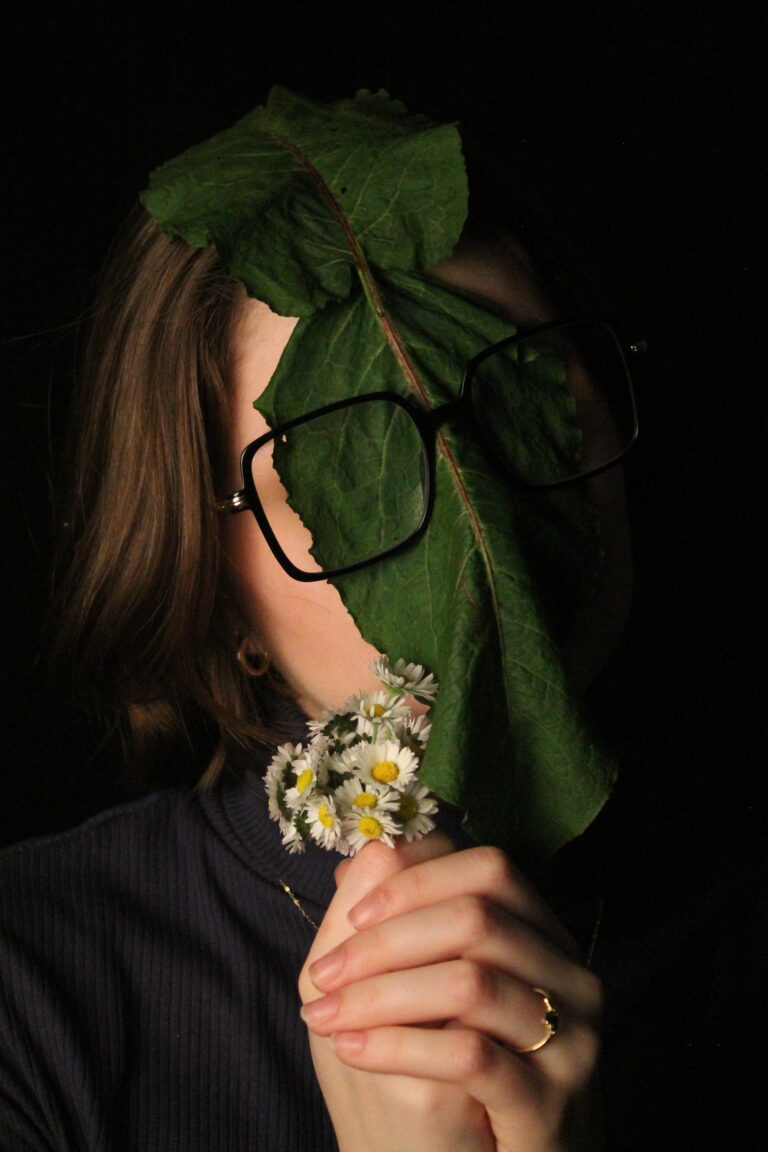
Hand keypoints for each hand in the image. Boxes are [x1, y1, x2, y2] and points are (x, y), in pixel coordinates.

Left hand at [298, 834, 600, 1151]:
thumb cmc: (441, 1077)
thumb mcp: (414, 991)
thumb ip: (397, 921)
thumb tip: (369, 851)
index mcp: (542, 936)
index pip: (489, 869)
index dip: (417, 880)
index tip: (354, 915)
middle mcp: (569, 975)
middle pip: (477, 915)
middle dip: (386, 938)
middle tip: (323, 974)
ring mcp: (570, 1039)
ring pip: (471, 982)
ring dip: (381, 993)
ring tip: (325, 1014)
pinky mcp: (550, 1103)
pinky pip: (470, 1055)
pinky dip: (398, 1045)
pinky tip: (351, 1049)